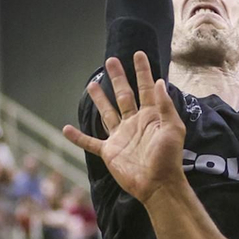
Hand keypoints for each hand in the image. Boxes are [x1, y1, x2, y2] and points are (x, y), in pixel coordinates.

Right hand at [61, 53, 184, 202]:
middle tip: (110, 61)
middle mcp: (134, 122)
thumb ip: (165, 105)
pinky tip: (66, 129)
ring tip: (92, 84)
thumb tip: (160, 81)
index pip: (146, 87)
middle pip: (124, 95)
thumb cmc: (169, 157)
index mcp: (151, 116)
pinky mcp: (110, 151)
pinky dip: (78, 137)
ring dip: (100, 99)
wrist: (158, 184)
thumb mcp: (173, 129)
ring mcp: (121, 136)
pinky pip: (90, 143)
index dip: (143, 71)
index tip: (138, 54)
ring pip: (107, 113)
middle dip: (118, 78)